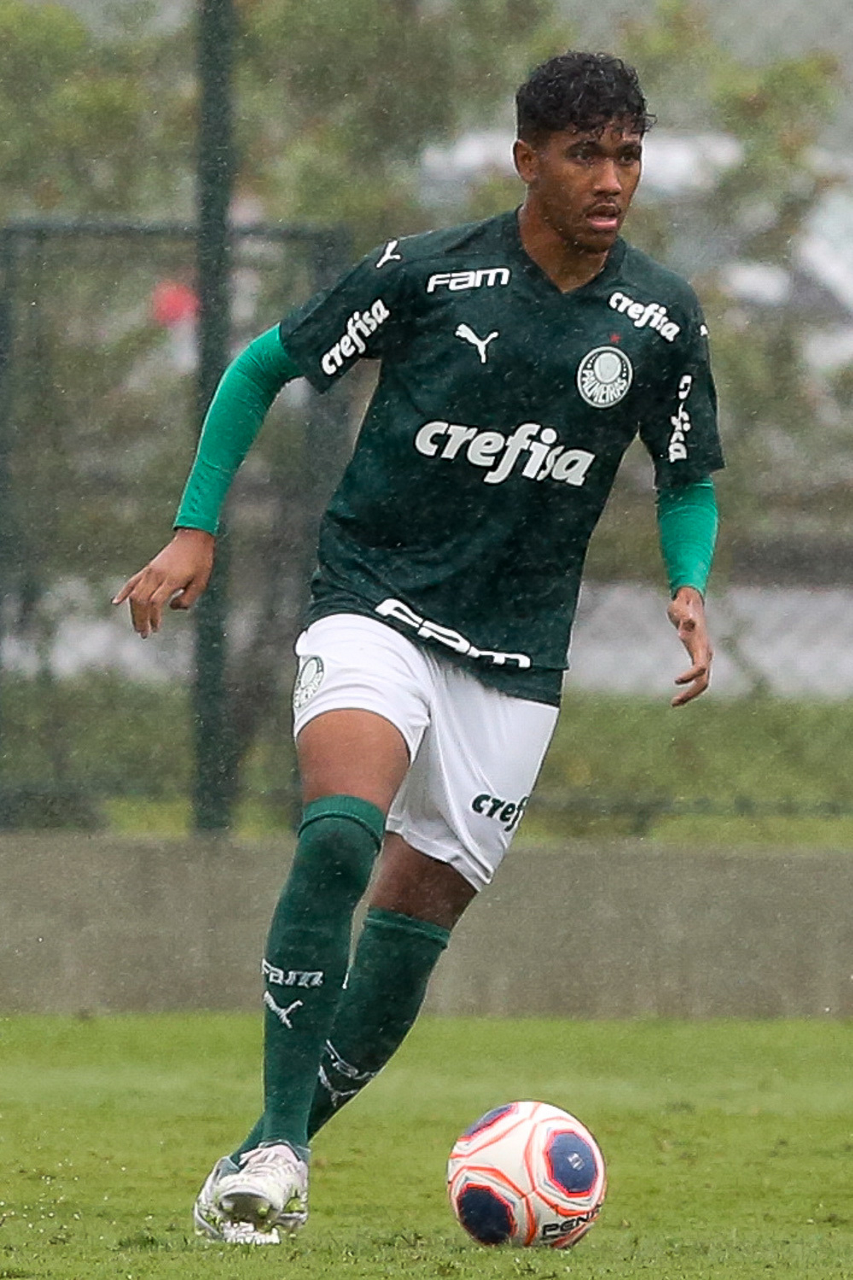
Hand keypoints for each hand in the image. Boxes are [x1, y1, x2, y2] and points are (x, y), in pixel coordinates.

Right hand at [112, 528, 214, 637]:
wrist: (192, 538)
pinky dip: (123, 592)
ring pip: (134, 594)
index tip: (157, 629)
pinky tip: (116, 602)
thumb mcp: (201, 582)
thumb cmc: (200, 561)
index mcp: (171, 579)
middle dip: (140, 619)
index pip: (155, 602)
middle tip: (144, 634)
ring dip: (134, 612)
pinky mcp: (148, 568)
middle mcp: (157, 575)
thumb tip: (172, 607)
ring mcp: (150, 571)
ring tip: (137, 626)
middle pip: (141, 600)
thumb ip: (188, 599)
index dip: (153, 618)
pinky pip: (132, 581)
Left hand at [667, 586, 712, 706]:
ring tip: (674, 703)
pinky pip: (698, 678)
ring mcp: (704, 656)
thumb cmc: (683, 605)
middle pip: (704, 680)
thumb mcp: (680, 608)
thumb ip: (684, 615)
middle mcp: (705, 653)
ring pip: (702, 682)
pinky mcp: (699, 657)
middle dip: (691, 693)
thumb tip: (688, 624)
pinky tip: (678, 694)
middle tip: (674, 702)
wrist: (691, 603)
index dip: (690, 676)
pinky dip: (689, 688)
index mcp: (701, 645)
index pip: (700, 666)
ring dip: (690, 694)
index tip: (676, 681)